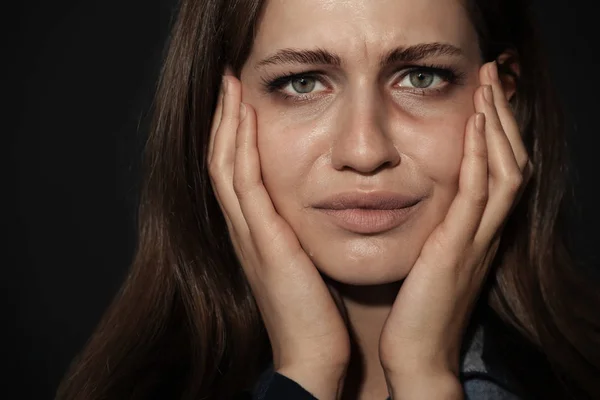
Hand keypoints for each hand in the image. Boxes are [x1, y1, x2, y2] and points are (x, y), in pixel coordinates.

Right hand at [208, 75, 349, 398]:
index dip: (233, 134)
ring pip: (226, 165)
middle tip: (226, 81)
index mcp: (256, 233)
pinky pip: (245, 182)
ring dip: (226, 123)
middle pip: (222, 161)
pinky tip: (245, 116)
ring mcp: (249, 233)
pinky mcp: (264, 239)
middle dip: (223, 119)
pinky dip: (241, 146)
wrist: (314, 354)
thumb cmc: (316, 311)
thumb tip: (316, 208)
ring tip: (229, 85)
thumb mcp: (305, 262)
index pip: (235, 172)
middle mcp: (245, 229)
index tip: (239, 99)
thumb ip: (301, 234)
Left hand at [379, 61, 532, 396]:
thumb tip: (409, 205)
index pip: (496, 172)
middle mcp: (483, 233)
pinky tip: (474, 124)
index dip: (495, 133)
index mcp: (473, 235)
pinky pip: (477, 192)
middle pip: (510, 161)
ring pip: (504, 169)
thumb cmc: (414, 313)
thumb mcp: (426, 262)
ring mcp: (475, 240)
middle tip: (492, 77)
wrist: (416, 357)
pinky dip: (480, 155)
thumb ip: (431, 233)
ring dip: (498, 123)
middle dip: (503, 116)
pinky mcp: (457, 249)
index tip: (482, 97)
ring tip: (488, 85)